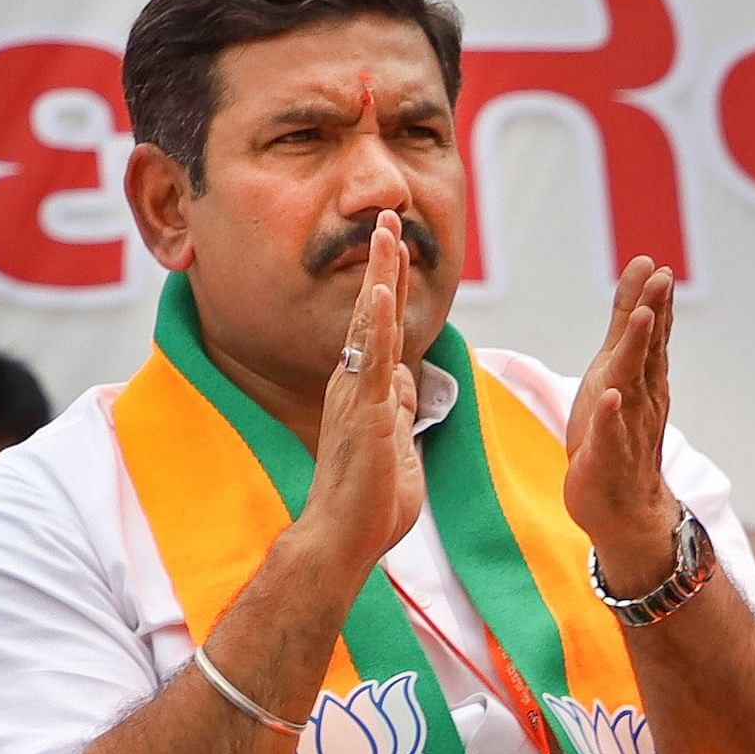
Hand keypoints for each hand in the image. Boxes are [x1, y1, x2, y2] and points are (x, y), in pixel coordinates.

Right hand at [297, 209, 426, 575]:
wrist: (344, 536)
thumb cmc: (370, 501)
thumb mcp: (397, 443)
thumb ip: (401, 409)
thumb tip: (409, 380)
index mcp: (365, 389)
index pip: (380, 325)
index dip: (389, 283)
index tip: (395, 244)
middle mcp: (354, 382)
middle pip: (371, 310)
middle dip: (382, 262)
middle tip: (388, 216)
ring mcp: (356, 394)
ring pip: (369, 324)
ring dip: (379, 276)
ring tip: (385, 233)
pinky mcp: (362, 412)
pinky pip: (371, 361)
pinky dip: (376, 324)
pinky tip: (380, 292)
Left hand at [567, 256, 687, 595]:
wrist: (622, 506)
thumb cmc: (613, 434)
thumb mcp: (614, 379)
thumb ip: (624, 337)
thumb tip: (638, 293)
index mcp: (642, 382)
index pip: (650, 337)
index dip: (652, 301)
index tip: (655, 265)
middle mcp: (641, 401)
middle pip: (647, 352)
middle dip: (653, 315)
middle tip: (661, 278)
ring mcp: (626, 428)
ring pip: (632, 386)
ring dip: (637, 352)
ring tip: (643, 319)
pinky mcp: (606, 457)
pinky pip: (609, 434)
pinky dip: (609, 415)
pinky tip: (611, 397)